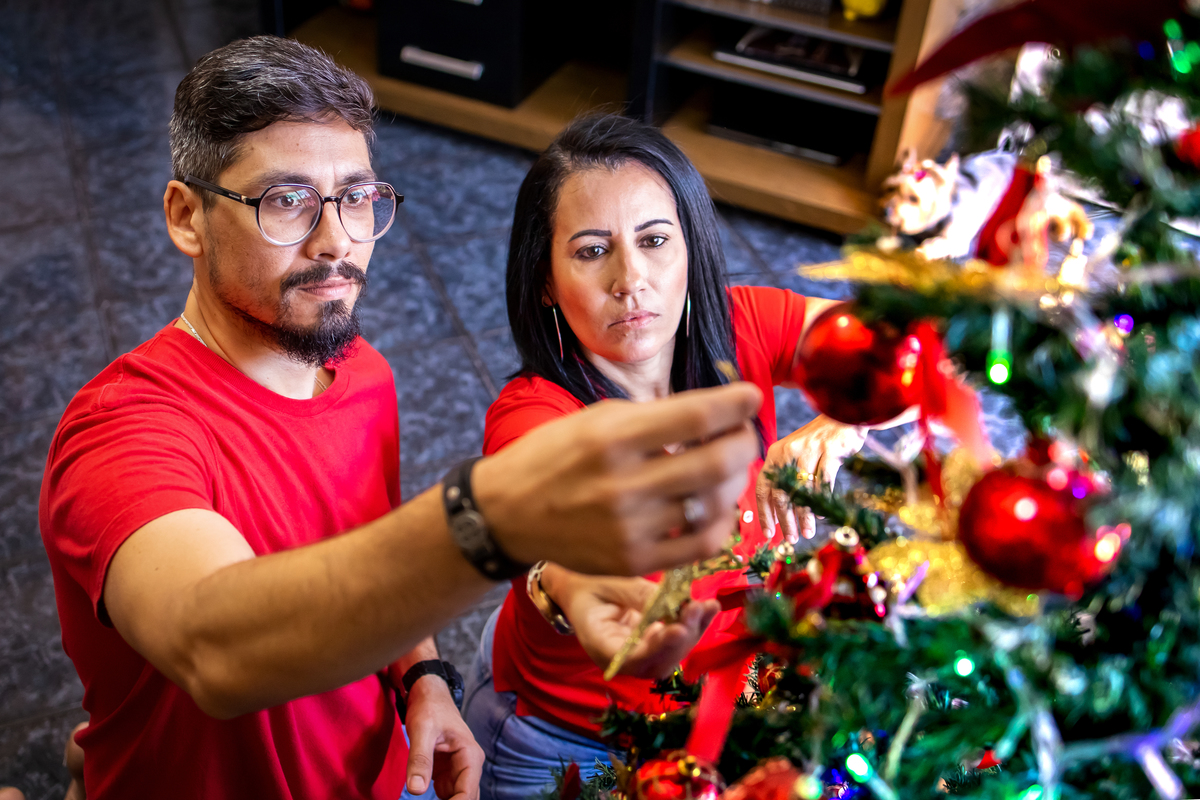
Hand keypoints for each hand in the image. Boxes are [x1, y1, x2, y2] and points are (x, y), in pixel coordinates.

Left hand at [404, 678, 483, 799]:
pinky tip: (423, 792)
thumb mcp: (422, 730)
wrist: (428, 696)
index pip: (468, 793)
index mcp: (470, 755)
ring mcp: (458, 771)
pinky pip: (447, 795)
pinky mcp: (446, 774)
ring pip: (458, 799)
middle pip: (467, 798)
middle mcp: (469, 766)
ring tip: (422, 792)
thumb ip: (420, 759)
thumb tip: (416, 790)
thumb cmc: (429, 708)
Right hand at [473, 383, 761, 575]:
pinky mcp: (633, 561)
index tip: (753, 397)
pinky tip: (715, 507)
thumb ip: (655, 418)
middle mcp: (622, 484)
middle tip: (744, 434)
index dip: (737, 405)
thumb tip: (719, 412)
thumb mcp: (597, 419)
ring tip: (728, 469)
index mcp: (612, 438)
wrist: (507, 513)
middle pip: (717, 463)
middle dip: (745, 443)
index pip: (696, 417)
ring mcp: (629, 528)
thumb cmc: (555, 455)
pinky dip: (721, 523)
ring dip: (735, 482)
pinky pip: (701, 546)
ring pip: (715, 505)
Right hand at [549, 567, 719, 679]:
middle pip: (658, 662)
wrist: (581, 594)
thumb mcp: (606, 586)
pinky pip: (677, 642)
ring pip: (673, 654)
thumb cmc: (588, 588)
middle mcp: (624, 660)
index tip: (677, 630)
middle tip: (696, 610)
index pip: (632, 659)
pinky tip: (709, 608)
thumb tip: (669, 602)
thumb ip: (635, 595)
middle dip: (682, 638)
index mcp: (601, 647)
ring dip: (693, 631)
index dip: (658, 648)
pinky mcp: (655, 645)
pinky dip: (695, 625)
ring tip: (707, 606)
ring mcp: (642, 655)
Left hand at [756, 415, 866, 541]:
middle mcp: (789, 451)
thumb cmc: (818, 442)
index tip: (768, 533)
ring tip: (806, 533)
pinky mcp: (830, 451)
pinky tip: (820, 515)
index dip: (764, 512)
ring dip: (804, 516)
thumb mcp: (795, 455)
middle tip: (790, 538)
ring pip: (803, 491)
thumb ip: (785, 479)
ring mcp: (810, 450)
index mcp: (775, 454)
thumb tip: (779, 514)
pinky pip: (824, 482)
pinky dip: (821, 501)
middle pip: (781, 492)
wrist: (843, 416)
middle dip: (785, 520)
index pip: (763, 487)